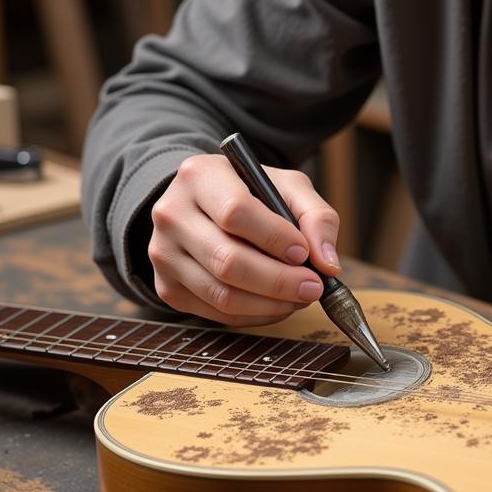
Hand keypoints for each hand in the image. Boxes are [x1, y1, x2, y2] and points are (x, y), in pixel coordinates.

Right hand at [148, 154, 340, 324]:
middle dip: (279, 281)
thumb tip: (328, 263)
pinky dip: (255, 315)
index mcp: (200, 176)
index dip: (275, 239)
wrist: (204, 205)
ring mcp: (163, 253)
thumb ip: (317, 217)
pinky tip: (277, 304)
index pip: (236, 212)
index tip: (303, 253)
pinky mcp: (166, 286)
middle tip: (313, 287)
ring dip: (271, 304)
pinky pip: (216, 313)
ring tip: (299, 296)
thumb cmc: (251, 193)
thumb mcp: (288, 187)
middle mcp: (172, 214)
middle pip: (227, 261)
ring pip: (222, 295)